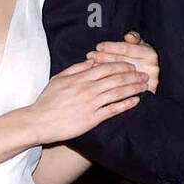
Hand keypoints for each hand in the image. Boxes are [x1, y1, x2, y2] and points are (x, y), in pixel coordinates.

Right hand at [27, 60, 147, 143]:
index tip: (131, 65)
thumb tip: (91, 61)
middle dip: (133, 75)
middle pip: (116, 79)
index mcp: (80, 78)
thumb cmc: (47, 100)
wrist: (39, 122)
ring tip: (144, 86)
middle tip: (145, 75)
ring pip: (117, 93)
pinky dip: (126, 104)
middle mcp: (88, 89)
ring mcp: (91, 104)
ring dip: (133, 88)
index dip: (121, 65)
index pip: (106, 68)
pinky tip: (136, 101)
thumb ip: (76, 68)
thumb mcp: (59, 78)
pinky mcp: (92, 119)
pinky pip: (113, 110)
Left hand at [87, 30, 158, 91]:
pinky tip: (99, 79)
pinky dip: (109, 82)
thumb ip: (134, 40)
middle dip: (104, 57)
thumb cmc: (142, 60)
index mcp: (149, 53)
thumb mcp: (140, 47)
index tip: (98, 46)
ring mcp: (147, 80)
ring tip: (92, 65)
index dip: (112, 47)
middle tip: (90, 55)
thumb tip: (128, 36)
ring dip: (104, 69)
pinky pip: (122, 88)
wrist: (150, 81)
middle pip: (122, 61)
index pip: (127, 49)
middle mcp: (150, 66)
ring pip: (120, 75)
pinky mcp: (142, 92)